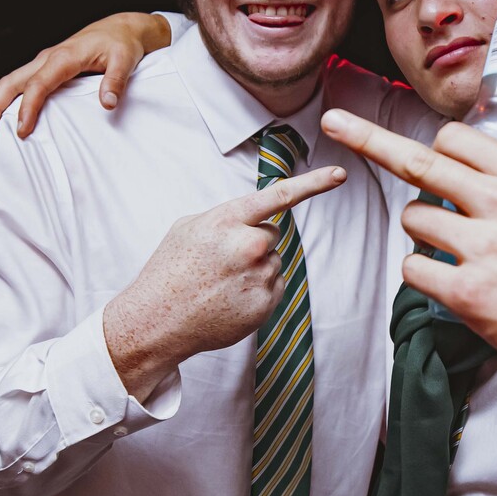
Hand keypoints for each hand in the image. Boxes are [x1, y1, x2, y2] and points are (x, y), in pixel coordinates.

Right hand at [0, 12, 172, 139]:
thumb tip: (108, 104)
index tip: (22, 131)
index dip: (28, 108)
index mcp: (64, 57)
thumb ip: (116, 81)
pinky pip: (19, 82)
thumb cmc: (122, 44)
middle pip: (12, 81)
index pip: (39, 84)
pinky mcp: (45, 67)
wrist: (121, 27)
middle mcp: (48, 58)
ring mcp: (44, 62)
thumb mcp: (125, 60)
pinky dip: (4, 98)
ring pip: (10, 81)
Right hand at [103, 164, 346, 401]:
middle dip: (252, 242)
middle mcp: (248, 245)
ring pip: (272, 261)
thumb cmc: (169, 271)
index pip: (278, 196)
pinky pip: (274, 286)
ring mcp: (259, 276)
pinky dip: (257, 291)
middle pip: (272, 233)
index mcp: (227, 220)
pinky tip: (229, 299)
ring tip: (220, 284)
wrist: (156, 321)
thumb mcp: (189, 228)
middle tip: (220, 262)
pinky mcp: (265, 304)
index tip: (340, 174)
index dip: (313, 183)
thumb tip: (252, 219)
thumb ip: (226, 218)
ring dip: (254, 269)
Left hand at [320, 110, 496, 430]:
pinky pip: (413, 267)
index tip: (415, 148)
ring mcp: (483, 248)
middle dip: (367, 138)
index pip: (453, 138)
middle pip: (416, 161)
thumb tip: (455, 167)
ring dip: (421, 234)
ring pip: (412, 219)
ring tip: (457, 253)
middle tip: (334, 122)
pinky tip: (451, 283)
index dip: (433, 148)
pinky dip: (422, 274)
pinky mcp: (466, 291)